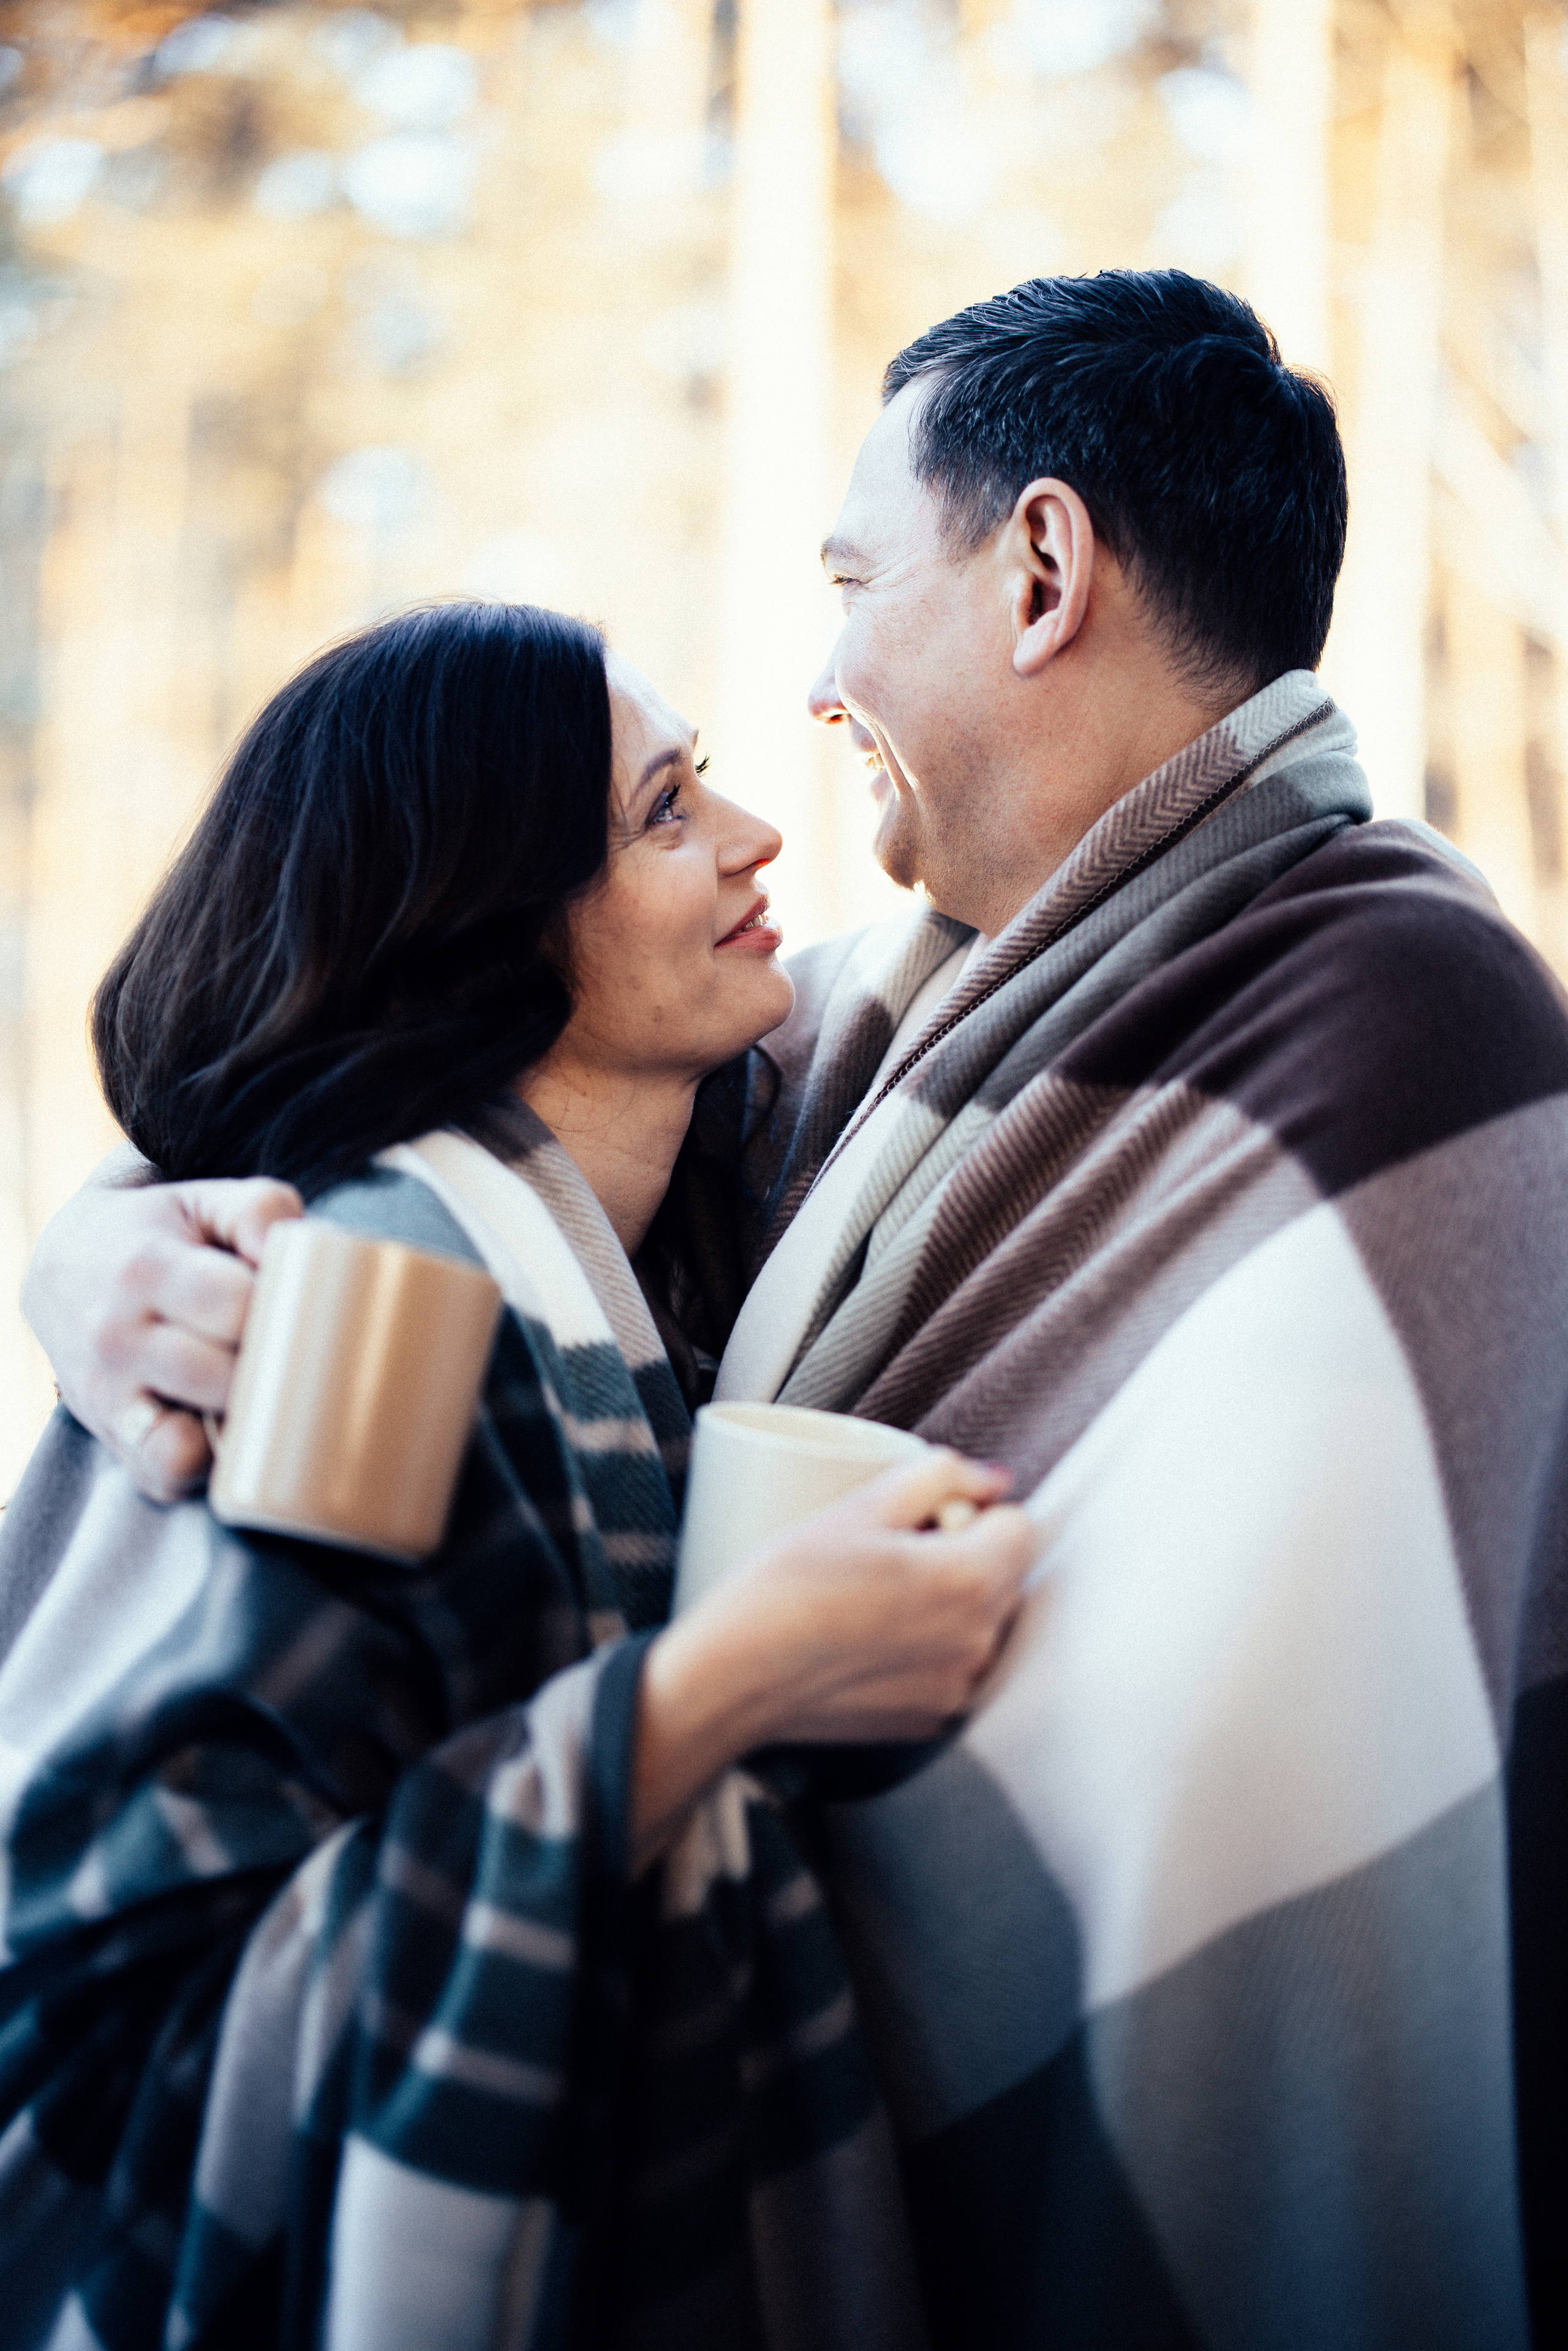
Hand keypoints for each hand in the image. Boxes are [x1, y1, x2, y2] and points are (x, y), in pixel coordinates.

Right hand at [22, 1159, 303, 1501]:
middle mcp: (118, 1337)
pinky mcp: (111, 1437)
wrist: (63, 1268)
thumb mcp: (203, 1202)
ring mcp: (108, 1394)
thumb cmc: (156, 1236)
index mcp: (147, 1269)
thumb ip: (261, 1211)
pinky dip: (205, 1464)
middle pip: (225, 1377)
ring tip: (268, 1393)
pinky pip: (166, 1473)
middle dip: (275, 1372)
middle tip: (299, 1356)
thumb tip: (306, 1253)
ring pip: (192, 1439)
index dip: (288, 1313)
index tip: (305, 1311)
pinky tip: (229, 1432)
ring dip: (245, 1425)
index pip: (238, 1307)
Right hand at [633, 1448, 1036, 1866]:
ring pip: (980, 1623)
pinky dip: (927, 1651)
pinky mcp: (932, 1721)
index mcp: (970, 1580)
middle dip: (963, 1556)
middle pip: (1004, 1576)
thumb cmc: (786, 1586)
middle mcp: (978, 1643)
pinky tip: (870, 1642)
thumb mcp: (859, 1507)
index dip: (971, 1512)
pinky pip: (953, 1667)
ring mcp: (957, 1690)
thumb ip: (941, 1476)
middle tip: (888, 1556)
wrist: (733, 1679)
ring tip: (874, 1601)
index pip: (1019, 1525)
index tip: (919, 1522)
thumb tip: (995, 1479)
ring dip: (948, 1605)